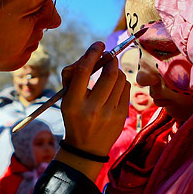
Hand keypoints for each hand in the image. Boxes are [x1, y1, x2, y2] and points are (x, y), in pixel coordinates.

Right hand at [58, 42, 129, 178]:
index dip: (93, 54)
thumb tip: (91, 55)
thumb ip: (73, 75)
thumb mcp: (66, 99)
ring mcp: (109, 114)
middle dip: (110, 59)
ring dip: (116, 70)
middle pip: (108, 74)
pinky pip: (126, 89)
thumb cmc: (74, 117)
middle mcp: (92, 109)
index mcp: (73, 103)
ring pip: (120, 80)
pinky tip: (115, 85)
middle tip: (108, 55)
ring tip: (109, 72)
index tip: (99, 44)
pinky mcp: (122, 116)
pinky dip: (122, 82)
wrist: (86, 148)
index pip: (84, 71)